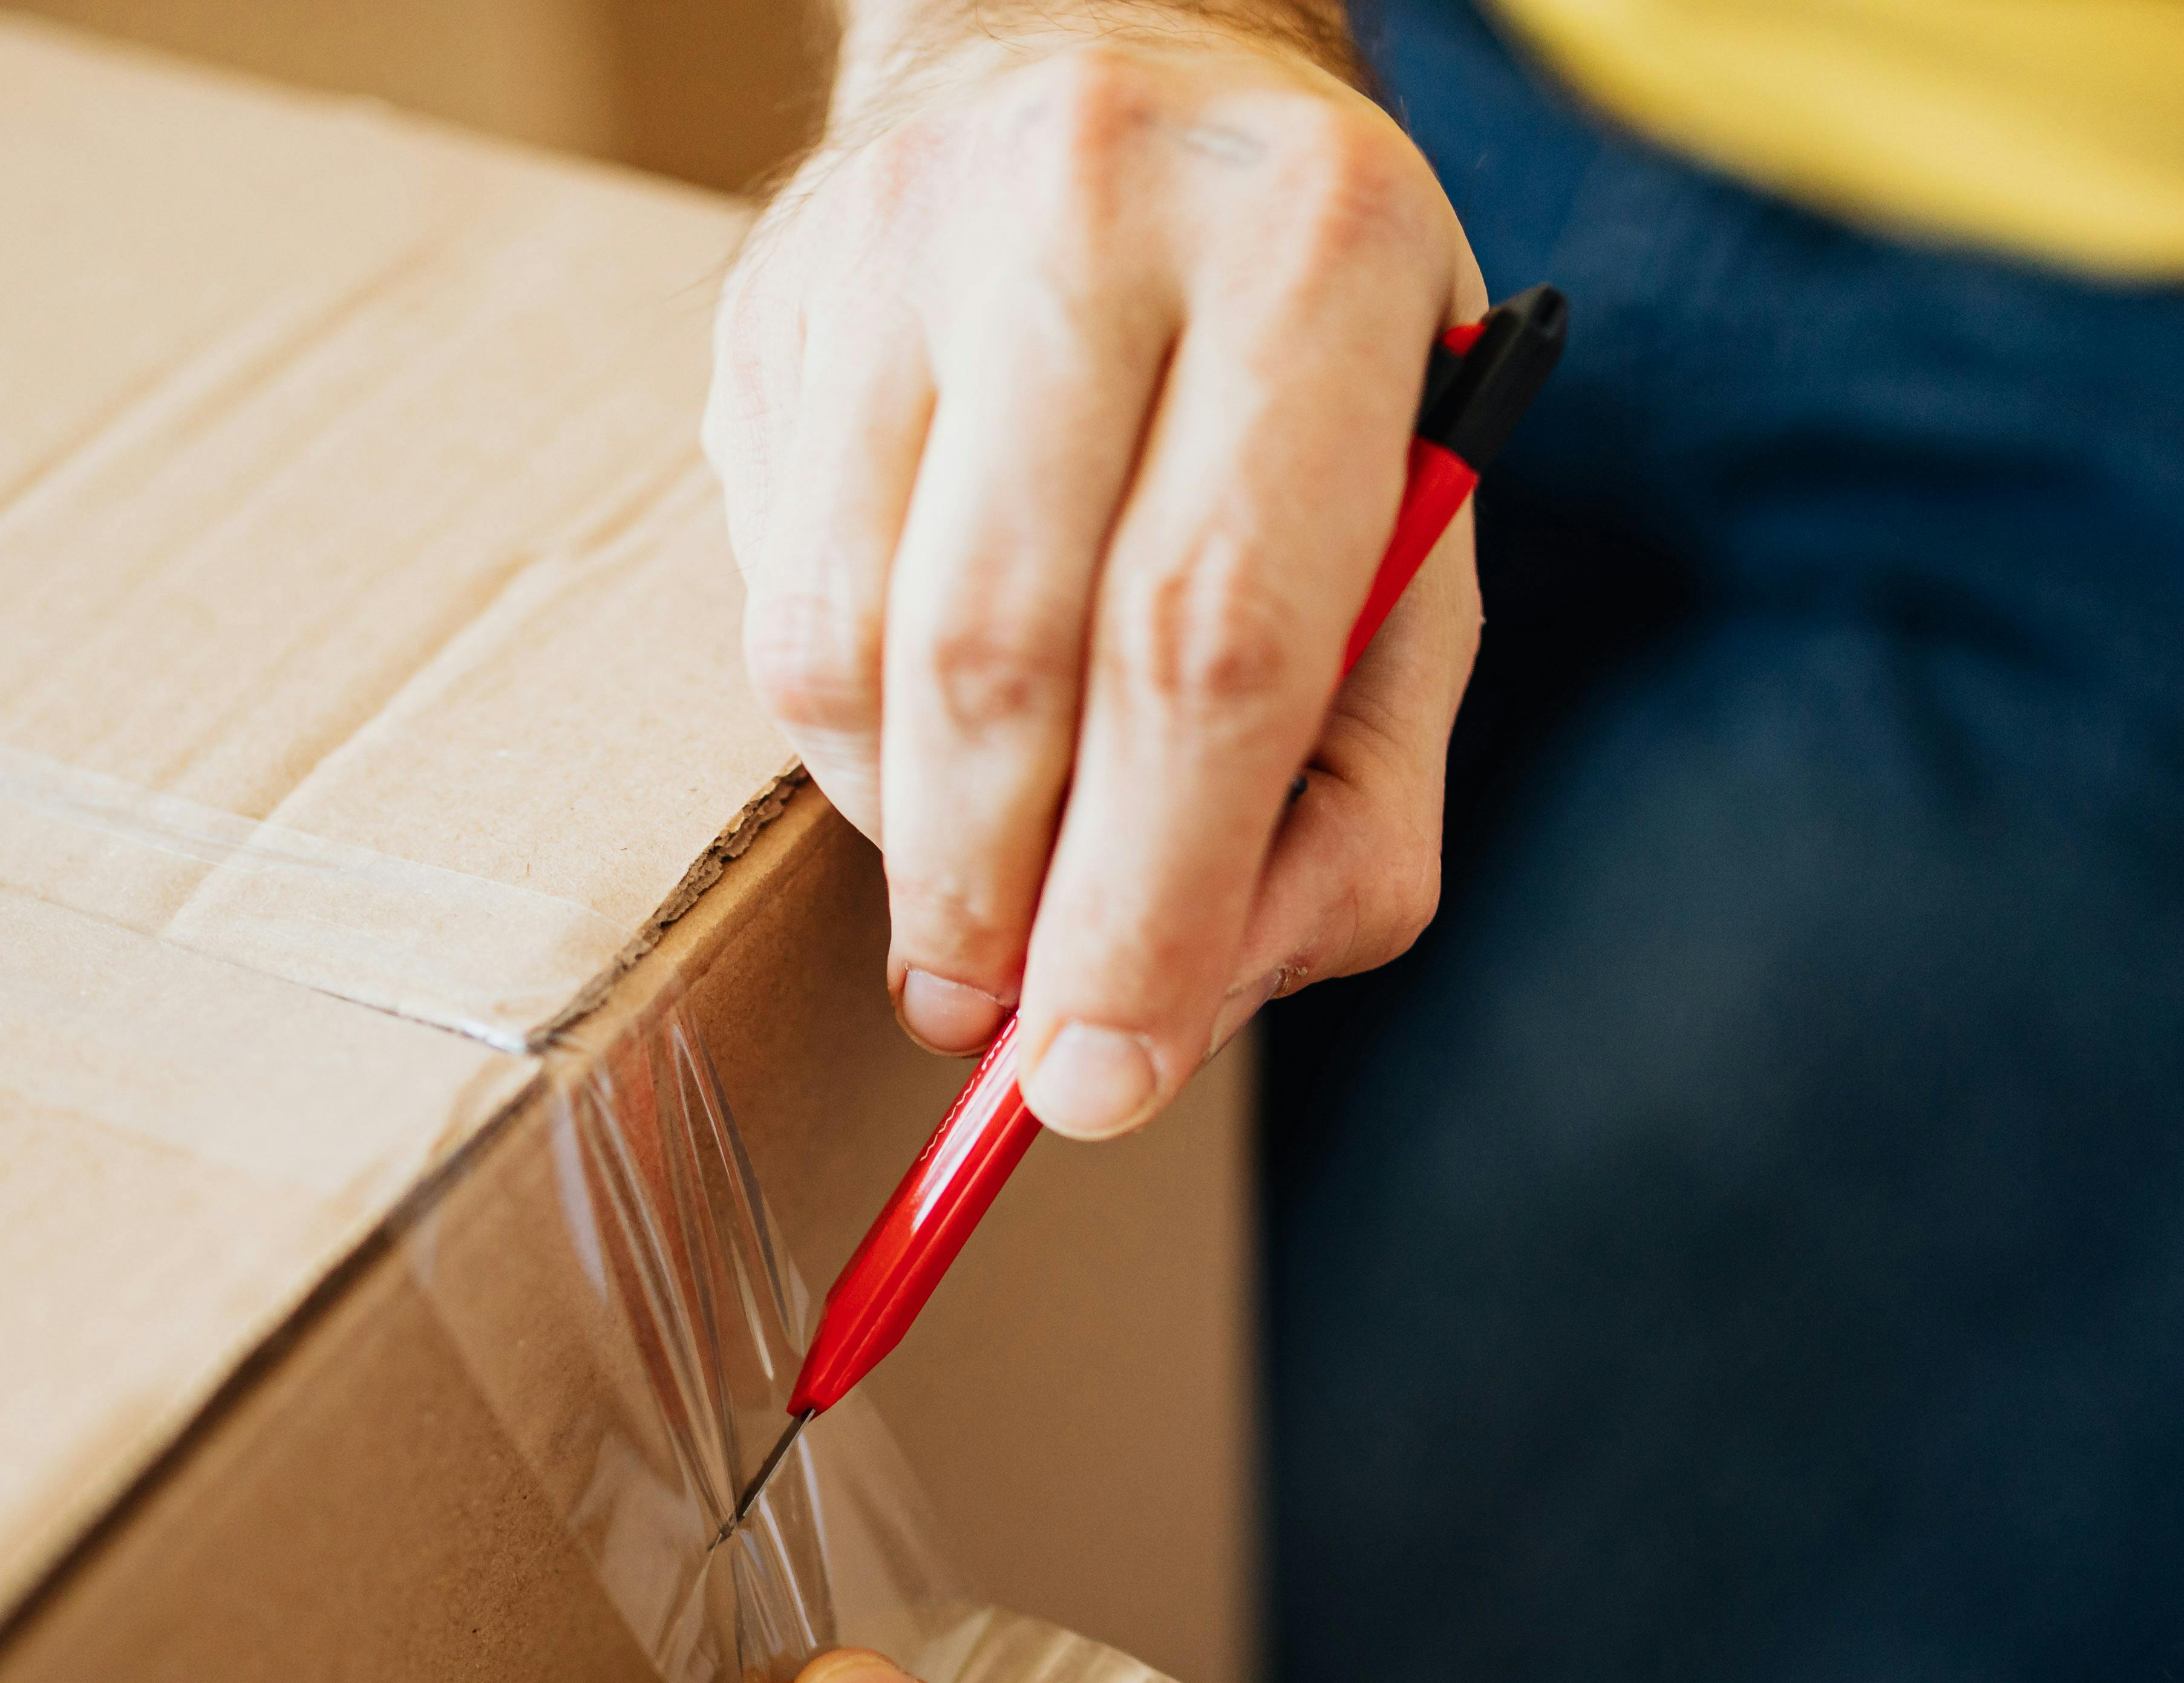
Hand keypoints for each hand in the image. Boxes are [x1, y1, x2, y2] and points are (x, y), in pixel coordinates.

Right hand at [706, 16, 1485, 1136]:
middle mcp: (1095, 210)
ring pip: (853, 649)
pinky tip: (924, 739)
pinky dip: (847, 744)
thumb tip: (1161, 1032)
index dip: (1149, 902)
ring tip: (973, 893)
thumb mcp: (1413, 548)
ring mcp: (902, 239)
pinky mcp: (770, 297)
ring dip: (910, 840)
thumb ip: (1347, 804)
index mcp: (1317, 257)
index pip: (1213, 643)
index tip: (1099, 1080)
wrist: (1106, 59)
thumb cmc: (1298, 366)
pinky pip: (774, 602)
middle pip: (1010, 657)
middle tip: (1001, 1027)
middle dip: (1003, 903)